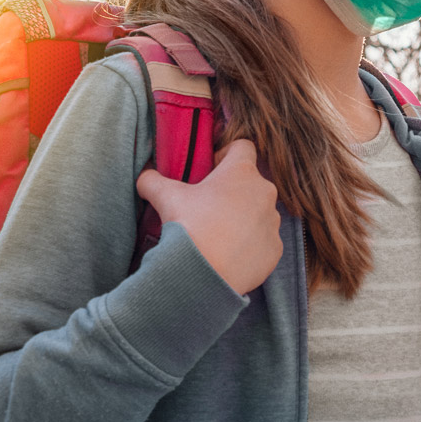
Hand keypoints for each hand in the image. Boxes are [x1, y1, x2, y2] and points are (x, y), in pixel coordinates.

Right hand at [135, 138, 282, 295]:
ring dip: (243, 219)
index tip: (212, 170)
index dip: (226, 155)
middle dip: (233, 192)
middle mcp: (265, 192)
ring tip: (218, 235)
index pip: (243, 147)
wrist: (203, 274)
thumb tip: (145, 175)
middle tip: (209, 208)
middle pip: (251, 184)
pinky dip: (250, 246)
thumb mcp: (165, 197)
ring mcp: (273, 222)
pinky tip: (230, 255)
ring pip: (259, 213)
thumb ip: (152, 180)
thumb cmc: (188, 227)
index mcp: (242, 172)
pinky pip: (264, 242)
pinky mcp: (276, 249)